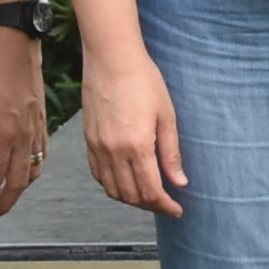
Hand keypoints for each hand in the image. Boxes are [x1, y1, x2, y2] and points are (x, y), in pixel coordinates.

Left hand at [0, 29, 52, 219]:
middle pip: (16, 183)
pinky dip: (33, 169)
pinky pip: (41, 154)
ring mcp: (34, 129)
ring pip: (31, 171)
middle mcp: (22, 136)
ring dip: (19, 190)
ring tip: (8, 199)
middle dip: (4, 205)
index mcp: (3, 134)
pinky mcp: (41, 120)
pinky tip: (27, 171)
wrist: (18, 42)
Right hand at [81, 31, 187, 218]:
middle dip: (151, 205)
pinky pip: (98, 175)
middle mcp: (114, 152)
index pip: (151, 190)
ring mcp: (98, 147)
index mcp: (137, 146)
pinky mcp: (88, 140)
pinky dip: (112, 186)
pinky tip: (126, 182)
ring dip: (131, 199)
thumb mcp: (166, 115)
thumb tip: (180, 182)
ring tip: (149, 196)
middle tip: (167, 205)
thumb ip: (171, 152)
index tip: (177, 210)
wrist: (111, 59)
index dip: (165, 205)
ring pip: (112, 189)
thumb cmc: (143, 80)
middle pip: (131, 195)